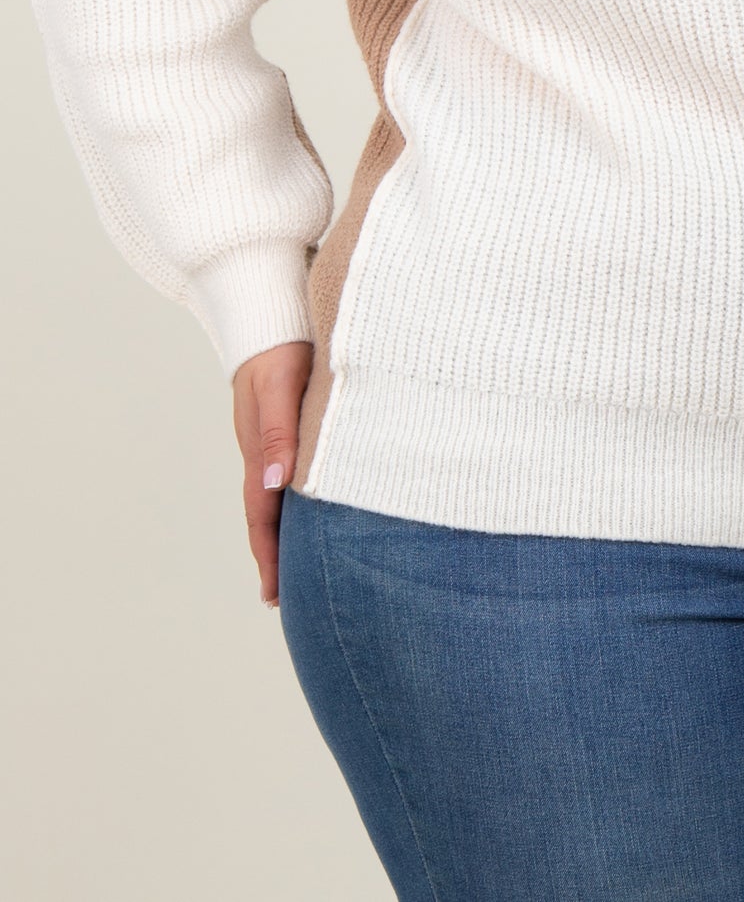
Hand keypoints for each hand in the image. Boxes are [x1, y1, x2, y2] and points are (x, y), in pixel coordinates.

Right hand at [231, 341, 313, 607]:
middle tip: (286, 600)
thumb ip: (278, 431)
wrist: (270, 314)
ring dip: (285, 532)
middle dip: (275, 556)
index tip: (273, 595)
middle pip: (266, 515)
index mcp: (259, 450)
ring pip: (278, 498)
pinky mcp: (287, 427)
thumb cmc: (280, 348)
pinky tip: (311, 509)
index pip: (261, 515)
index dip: (268, 555)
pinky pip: (289, 475)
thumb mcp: (279, 386)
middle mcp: (264, 451)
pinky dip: (296, 502)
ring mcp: (274, 441)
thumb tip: (278, 482)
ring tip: (299, 568)